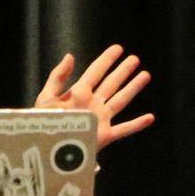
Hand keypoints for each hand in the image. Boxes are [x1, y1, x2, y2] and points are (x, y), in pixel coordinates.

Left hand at [35, 44, 153, 149]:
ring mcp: (100, 119)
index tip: (118, 48)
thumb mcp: (47, 97)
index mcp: (79, 93)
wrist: (45, 147)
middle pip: (111, 83)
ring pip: (121, 101)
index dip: (106, 60)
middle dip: (123, 71)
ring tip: (145, 75)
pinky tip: (150, 117)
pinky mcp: (104, 136)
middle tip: (135, 58)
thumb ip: (58, 77)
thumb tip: (71, 56)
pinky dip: (137, 124)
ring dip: (133, 88)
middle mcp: (93, 104)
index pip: (95, 72)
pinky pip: (124, 129)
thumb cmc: (44, 123)